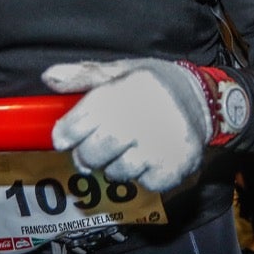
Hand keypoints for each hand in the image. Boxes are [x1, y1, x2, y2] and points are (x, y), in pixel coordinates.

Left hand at [42, 58, 210, 192]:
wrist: (203, 100)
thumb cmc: (153, 86)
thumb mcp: (121, 71)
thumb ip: (84, 75)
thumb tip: (49, 77)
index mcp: (122, 92)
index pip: (78, 125)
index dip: (65, 135)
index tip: (64, 139)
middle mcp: (140, 120)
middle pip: (92, 155)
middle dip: (87, 155)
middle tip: (95, 149)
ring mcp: (159, 147)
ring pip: (116, 172)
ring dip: (115, 165)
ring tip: (128, 149)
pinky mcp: (174, 168)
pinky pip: (143, 183)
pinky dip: (142, 175)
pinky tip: (150, 157)